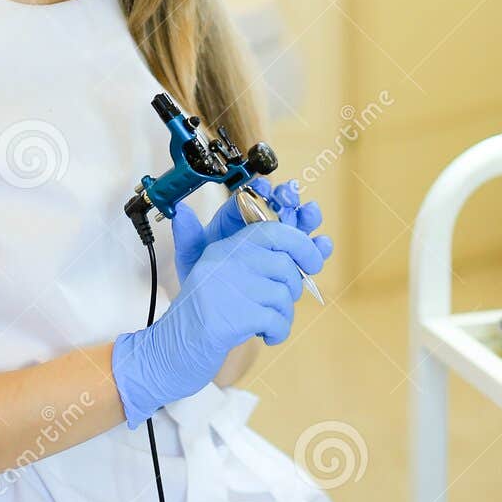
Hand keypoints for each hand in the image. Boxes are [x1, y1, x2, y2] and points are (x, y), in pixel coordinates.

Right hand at [111, 222, 326, 427]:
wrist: (167, 352)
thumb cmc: (201, 319)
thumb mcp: (221, 281)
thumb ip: (256, 264)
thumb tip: (307, 246)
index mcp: (222, 248)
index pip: (272, 230)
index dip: (301, 243)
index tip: (314, 261)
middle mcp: (223, 261)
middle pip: (284, 264)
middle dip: (291, 289)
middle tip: (277, 306)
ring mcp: (226, 288)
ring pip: (283, 294)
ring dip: (283, 315)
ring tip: (265, 324)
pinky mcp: (230, 316)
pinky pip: (277, 319)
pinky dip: (278, 331)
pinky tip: (266, 336)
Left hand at [171, 177, 332, 282]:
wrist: (217, 314)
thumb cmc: (204, 281)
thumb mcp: (192, 258)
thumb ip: (188, 235)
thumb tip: (180, 212)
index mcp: (237, 221)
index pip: (251, 198)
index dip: (260, 190)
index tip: (264, 187)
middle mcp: (261, 229)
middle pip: (280, 207)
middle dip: (289, 198)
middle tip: (291, 196)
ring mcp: (279, 247)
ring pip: (298, 227)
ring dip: (306, 219)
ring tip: (309, 214)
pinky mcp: (292, 265)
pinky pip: (308, 254)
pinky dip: (318, 248)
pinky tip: (321, 245)